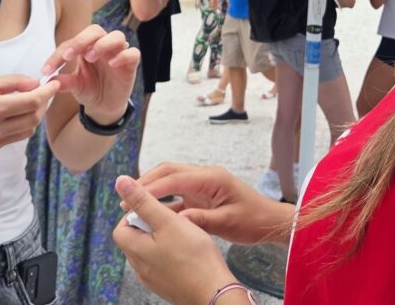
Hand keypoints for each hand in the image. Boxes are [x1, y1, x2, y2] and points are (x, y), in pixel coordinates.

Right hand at [0, 74, 62, 154]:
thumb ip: (12, 83)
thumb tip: (35, 83)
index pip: (32, 102)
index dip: (48, 93)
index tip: (55, 84)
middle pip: (34, 118)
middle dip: (43, 104)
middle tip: (43, 93)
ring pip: (27, 130)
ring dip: (34, 116)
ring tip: (29, 103)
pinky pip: (15, 137)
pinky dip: (21, 126)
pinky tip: (15, 115)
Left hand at [39, 25, 138, 121]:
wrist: (105, 106)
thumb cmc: (90, 89)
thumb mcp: (75, 86)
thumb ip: (64, 81)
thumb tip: (48, 81)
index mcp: (86, 47)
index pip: (72, 42)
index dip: (58, 54)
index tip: (47, 70)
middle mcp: (102, 46)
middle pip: (95, 30)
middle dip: (81, 40)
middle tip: (69, 55)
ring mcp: (118, 53)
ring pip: (117, 36)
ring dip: (102, 44)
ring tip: (90, 57)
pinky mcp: (131, 65)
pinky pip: (132, 53)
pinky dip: (123, 55)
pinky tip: (113, 64)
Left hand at [113, 176, 235, 304]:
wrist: (214, 293)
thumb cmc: (194, 256)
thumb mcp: (168, 221)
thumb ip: (144, 201)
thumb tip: (120, 182)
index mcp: (135, 250)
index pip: (121, 227)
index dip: (135, 213)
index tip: (156, 208)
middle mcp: (139, 268)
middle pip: (135, 239)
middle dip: (151, 225)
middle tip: (173, 219)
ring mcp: (153, 280)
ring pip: (150, 251)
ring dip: (162, 238)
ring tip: (184, 233)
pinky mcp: (167, 286)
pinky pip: (162, 264)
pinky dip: (171, 253)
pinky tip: (189, 251)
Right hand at [135, 163, 292, 245]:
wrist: (268, 221)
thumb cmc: (252, 220)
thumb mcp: (228, 223)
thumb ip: (203, 219)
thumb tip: (178, 220)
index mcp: (212, 178)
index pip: (176, 178)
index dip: (154, 187)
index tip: (134, 196)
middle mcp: (205, 176)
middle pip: (169, 172)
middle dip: (147, 182)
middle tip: (126, 195)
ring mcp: (202, 185)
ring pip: (171, 180)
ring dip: (152, 189)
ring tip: (132, 202)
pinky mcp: (201, 195)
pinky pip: (177, 194)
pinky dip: (163, 201)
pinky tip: (150, 213)